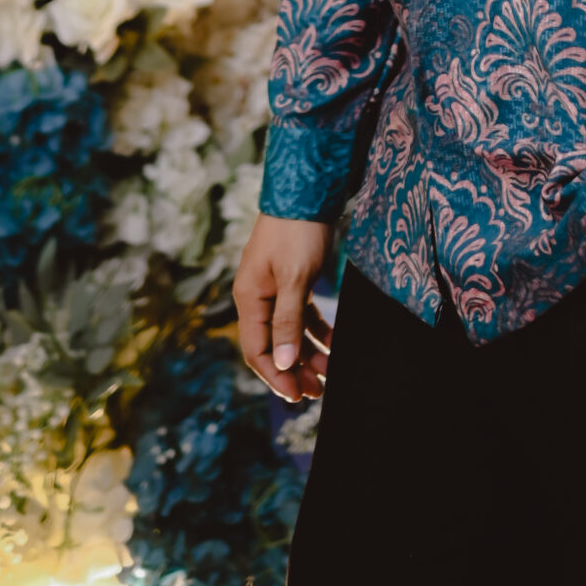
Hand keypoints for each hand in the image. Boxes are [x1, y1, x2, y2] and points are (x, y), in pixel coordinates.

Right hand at [233, 213, 332, 402]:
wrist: (307, 189)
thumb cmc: (298, 231)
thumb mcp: (295, 278)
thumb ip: (288, 321)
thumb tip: (282, 364)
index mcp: (250, 298)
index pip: (257, 351)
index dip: (276, 376)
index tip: (297, 396)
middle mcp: (258, 296)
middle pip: (273, 345)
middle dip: (294, 370)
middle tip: (318, 392)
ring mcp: (275, 287)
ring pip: (290, 331)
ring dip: (308, 353)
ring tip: (329, 374)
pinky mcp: (293, 278)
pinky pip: (302, 314)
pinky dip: (317, 329)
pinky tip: (335, 343)